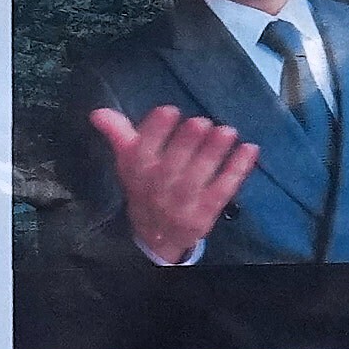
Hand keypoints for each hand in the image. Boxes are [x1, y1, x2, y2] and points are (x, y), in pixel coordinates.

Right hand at [96, 99, 258, 265]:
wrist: (156, 237)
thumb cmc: (146, 188)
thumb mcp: (129, 163)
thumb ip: (118, 134)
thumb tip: (98, 112)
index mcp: (137, 173)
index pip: (142, 152)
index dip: (154, 132)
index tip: (169, 110)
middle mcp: (158, 190)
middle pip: (171, 167)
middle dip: (187, 143)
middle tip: (202, 122)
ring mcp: (183, 205)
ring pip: (197, 179)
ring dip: (213, 155)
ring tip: (227, 131)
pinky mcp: (206, 214)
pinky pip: (223, 191)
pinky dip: (237, 171)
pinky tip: (250, 150)